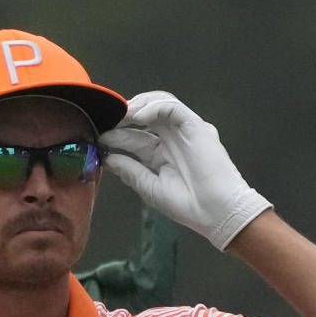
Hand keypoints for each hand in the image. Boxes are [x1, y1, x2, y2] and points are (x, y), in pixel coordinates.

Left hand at [99, 91, 270, 249]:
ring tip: (121, 116)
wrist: (216, 212)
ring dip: (138, 107)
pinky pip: (173, 108)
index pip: (135, 137)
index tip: (99, 138)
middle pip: (144, 117)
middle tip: (106, 122)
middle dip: (124, 118)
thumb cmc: (188, 204)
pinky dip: (155, 107)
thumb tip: (108, 158)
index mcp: (160, 155)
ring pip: (160, 104)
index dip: (116, 135)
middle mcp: (171, 140)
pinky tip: (138, 117)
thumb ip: (129, 170)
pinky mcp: (196, 127)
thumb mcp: (149, 187)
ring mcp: (184, 132)